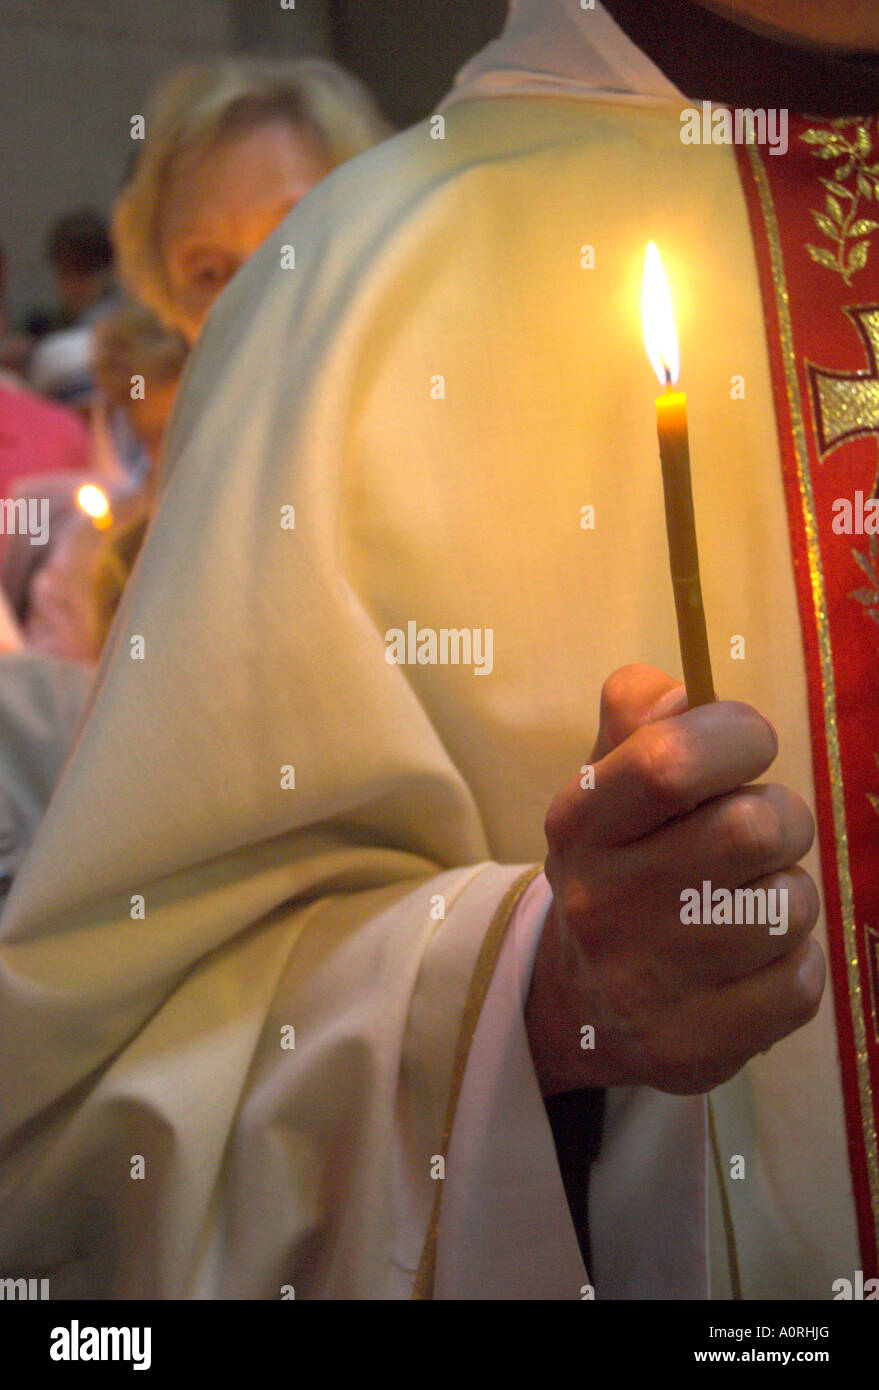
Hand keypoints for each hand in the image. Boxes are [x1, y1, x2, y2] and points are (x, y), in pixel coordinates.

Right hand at [526, 664, 824, 1096]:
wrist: (579, 1001)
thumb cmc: (617, 864)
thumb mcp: (605, 779)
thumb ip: (638, 711)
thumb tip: (683, 691)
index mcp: (579, 824)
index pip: (669, 761)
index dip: (736, 736)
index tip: (746, 746)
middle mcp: (601, 903)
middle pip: (752, 831)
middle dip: (780, 818)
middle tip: (757, 834)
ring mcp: (646, 983)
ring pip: (789, 907)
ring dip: (787, 894)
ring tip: (747, 902)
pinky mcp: (692, 1047)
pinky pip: (801, 982)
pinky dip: (794, 963)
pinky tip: (753, 961)